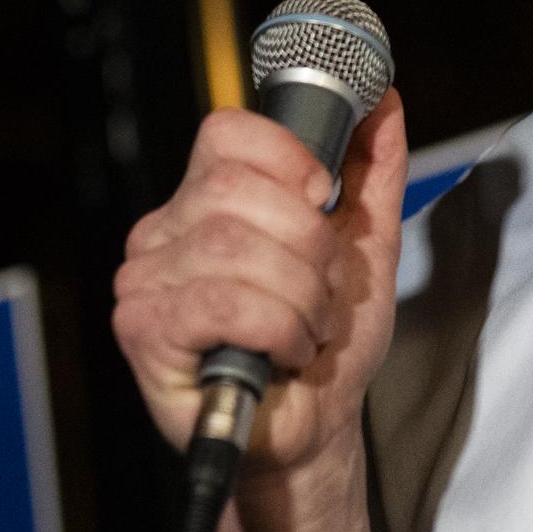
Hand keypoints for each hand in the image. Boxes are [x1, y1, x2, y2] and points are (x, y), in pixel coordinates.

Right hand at [113, 88, 409, 493]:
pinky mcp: (144, 331)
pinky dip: (277, 328)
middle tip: (323, 289)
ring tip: (308, 328)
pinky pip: (223, 302)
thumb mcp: (365, 246)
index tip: (324, 198)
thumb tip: (388, 99)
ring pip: (235, 249)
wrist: (311, 432)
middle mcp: (163, 233)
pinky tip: (284, 352)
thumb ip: (373, 170)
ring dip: (301, 296)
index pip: (226, 132)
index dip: (288, 156)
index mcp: (205, 200)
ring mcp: (145, 281)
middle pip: (234, 189)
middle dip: (307, 242)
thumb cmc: (324, 343)